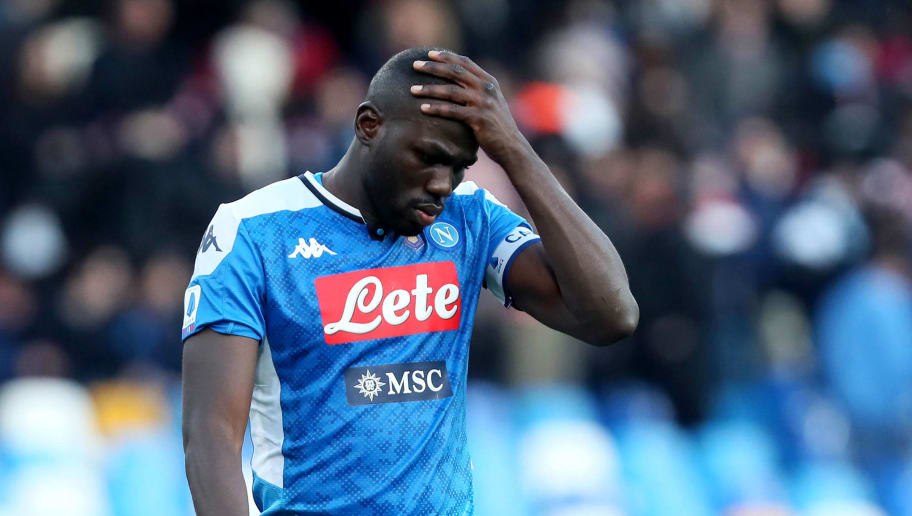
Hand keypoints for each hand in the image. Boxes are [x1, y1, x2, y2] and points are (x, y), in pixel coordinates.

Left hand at [411, 50, 529, 166]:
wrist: (511, 146)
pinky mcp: (479, 119)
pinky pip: (453, 111)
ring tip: (412, 89)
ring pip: (451, 91)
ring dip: (429, 89)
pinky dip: (436, 109)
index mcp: (489, 81)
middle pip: (455, 72)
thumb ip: (477, 90)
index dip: (446, 57)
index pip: (465, 62)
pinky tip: (423, 108)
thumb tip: (456, 81)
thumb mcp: (491, 102)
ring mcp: (483, 103)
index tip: (429, 54)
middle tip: (415, 65)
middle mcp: (487, 88)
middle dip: (433, 67)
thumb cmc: (497, 125)